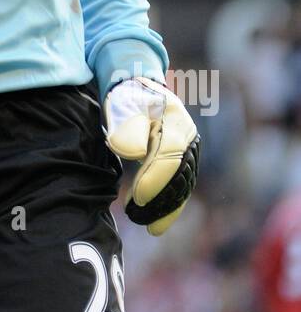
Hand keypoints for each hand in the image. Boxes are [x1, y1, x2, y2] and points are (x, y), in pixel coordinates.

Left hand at [101, 77, 199, 234]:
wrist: (135, 88)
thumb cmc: (126, 97)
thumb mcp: (123, 105)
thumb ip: (127, 128)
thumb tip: (134, 154)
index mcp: (175, 120)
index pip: (169, 156)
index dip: (155, 180)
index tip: (138, 199)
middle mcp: (187, 137)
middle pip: (180, 175)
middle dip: (161, 201)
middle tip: (139, 219)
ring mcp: (187, 150)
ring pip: (182, 186)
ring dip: (165, 207)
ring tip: (144, 223)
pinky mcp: (180, 161)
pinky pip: (178, 186)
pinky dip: (166, 204)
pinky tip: (149, 217)